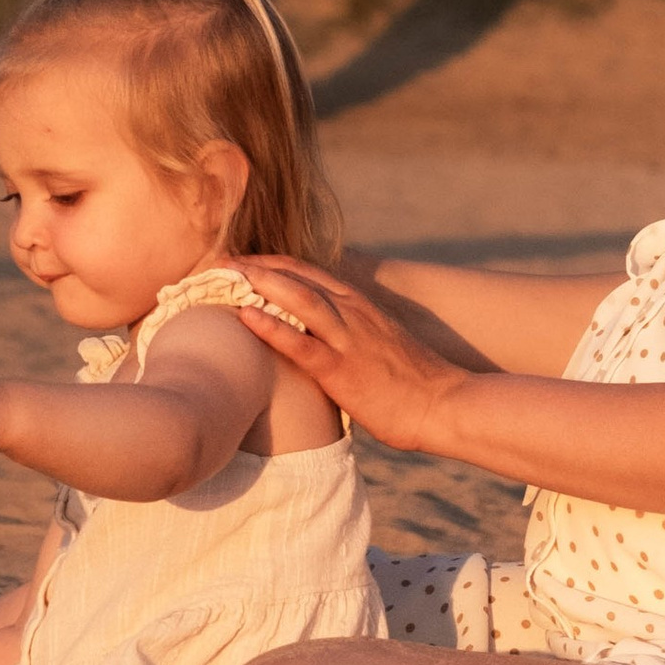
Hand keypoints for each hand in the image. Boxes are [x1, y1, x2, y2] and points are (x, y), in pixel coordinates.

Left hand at [228, 258, 470, 455]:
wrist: (445, 404)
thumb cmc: (413, 384)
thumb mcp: (380, 345)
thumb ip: (351, 335)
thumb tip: (323, 342)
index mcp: (360, 305)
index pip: (309, 272)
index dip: (272, 263)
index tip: (242, 261)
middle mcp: (353, 312)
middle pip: (297, 277)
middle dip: (255, 266)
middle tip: (218, 262)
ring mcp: (348, 339)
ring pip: (297, 298)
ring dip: (258, 283)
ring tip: (223, 276)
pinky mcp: (343, 369)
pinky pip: (301, 343)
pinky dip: (271, 327)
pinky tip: (245, 317)